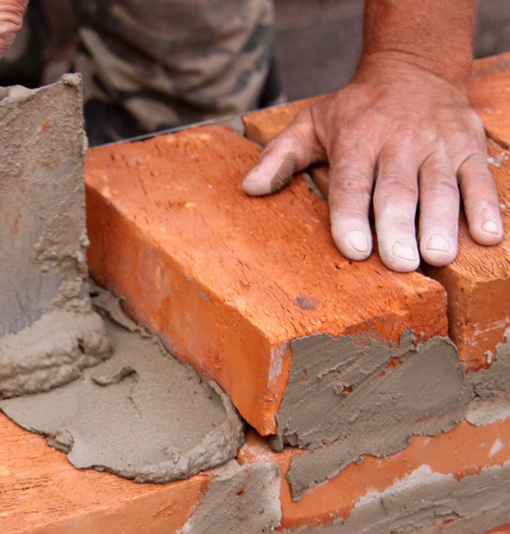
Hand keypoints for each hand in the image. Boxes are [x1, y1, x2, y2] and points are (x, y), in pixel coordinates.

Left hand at [242, 55, 503, 271]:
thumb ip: (280, 158)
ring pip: (441, 187)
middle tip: (400, 262)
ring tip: (438, 255)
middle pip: (398, 190)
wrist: (412, 68)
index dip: (352, 216)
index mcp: (356, 138)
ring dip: (442, 222)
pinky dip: (486, 207)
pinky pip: (480, 179)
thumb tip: (249, 189)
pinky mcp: (469, 146)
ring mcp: (437, 144)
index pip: (352, 182)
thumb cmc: (355, 110)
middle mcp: (398, 140)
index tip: (354, 248)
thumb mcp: (310, 124)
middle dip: (399, 226)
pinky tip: (487, 237)